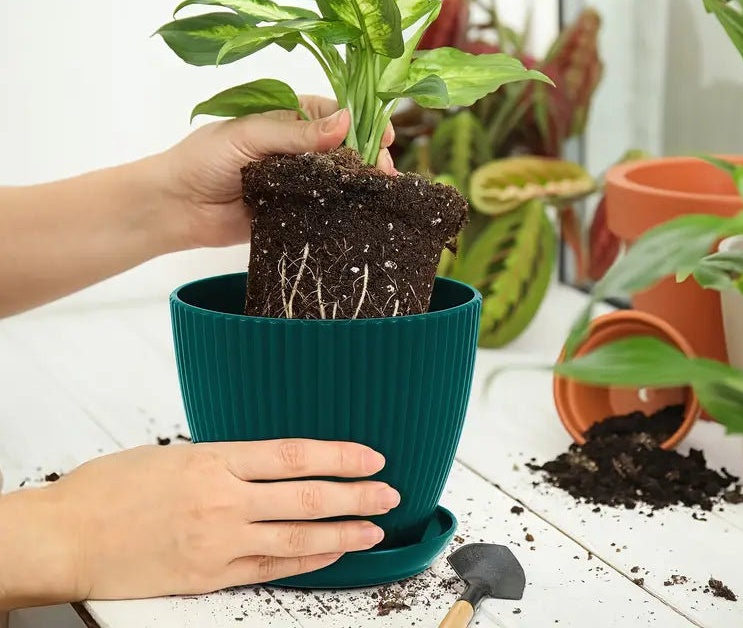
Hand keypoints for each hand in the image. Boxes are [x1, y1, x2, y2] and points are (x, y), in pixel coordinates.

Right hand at [0, 439, 397, 606]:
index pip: (293, 454)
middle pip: (306, 495)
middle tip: (388, 492)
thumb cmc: (111, 487)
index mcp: (214, 458)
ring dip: (342, 532)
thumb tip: (262, 466)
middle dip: (355, 494)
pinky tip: (329, 554)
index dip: (339, 456)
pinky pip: (270, 567)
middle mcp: (223, 499)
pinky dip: (305, 559)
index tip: (370, 457)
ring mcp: (218, 541)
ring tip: (374, 528)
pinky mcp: (208, 575)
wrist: (67, 535)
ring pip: (296, 535)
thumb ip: (222, 461)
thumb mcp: (172, 454)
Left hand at [160, 97, 395, 248]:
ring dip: (361, 182)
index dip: (360, 122)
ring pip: (338, 179)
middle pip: (343, 147)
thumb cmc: (203, 160)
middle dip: (368, 155)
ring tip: (382, 189)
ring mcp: (296, 181)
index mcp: (285, 119)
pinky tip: (364, 211)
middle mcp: (295, 148)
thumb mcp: (249, 134)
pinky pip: (324, 209)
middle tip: (386, 169)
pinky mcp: (293, 213)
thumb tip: (345, 123)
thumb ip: (295, 132)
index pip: (332, 113)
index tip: (383, 135)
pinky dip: (344, 209)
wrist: (175, 208)